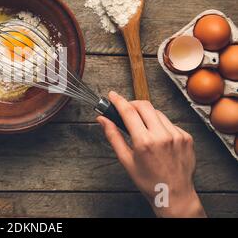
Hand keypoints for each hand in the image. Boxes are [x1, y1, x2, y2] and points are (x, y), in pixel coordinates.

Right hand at [96, 91, 205, 217]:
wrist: (174, 194)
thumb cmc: (149, 181)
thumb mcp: (126, 160)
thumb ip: (113, 136)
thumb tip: (103, 120)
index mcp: (144, 142)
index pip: (128, 112)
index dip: (118, 100)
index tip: (112, 95)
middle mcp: (162, 136)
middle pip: (144, 105)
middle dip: (132, 104)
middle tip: (126, 109)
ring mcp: (177, 135)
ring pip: (158, 112)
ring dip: (147, 114)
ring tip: (142, 128)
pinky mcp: (186, 137)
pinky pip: (169, 123)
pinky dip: (160, 125)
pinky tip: (157, 137)